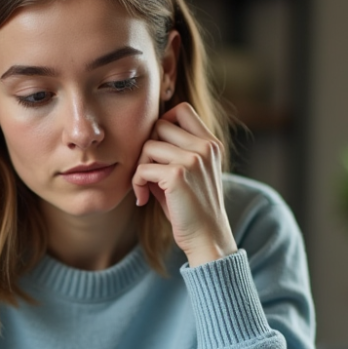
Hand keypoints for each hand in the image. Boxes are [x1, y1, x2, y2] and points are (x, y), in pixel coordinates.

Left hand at [132, 103, 238, 266]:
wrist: (207, 238)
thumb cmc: (191, 209)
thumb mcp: (188, 173)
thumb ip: (171, 152)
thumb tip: (142, 137)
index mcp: (210, 144)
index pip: (182, 110)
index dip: (163, 123)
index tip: (157, 151)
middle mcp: (205, 147)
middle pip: (159, 125)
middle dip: (146, 148)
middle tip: (147, 172)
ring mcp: (193, 159)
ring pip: (148, 146)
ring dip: (139, 168)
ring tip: (145, 188)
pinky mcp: (178, 175)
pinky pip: (143, 169)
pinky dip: (137, 184)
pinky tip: (143, 200)